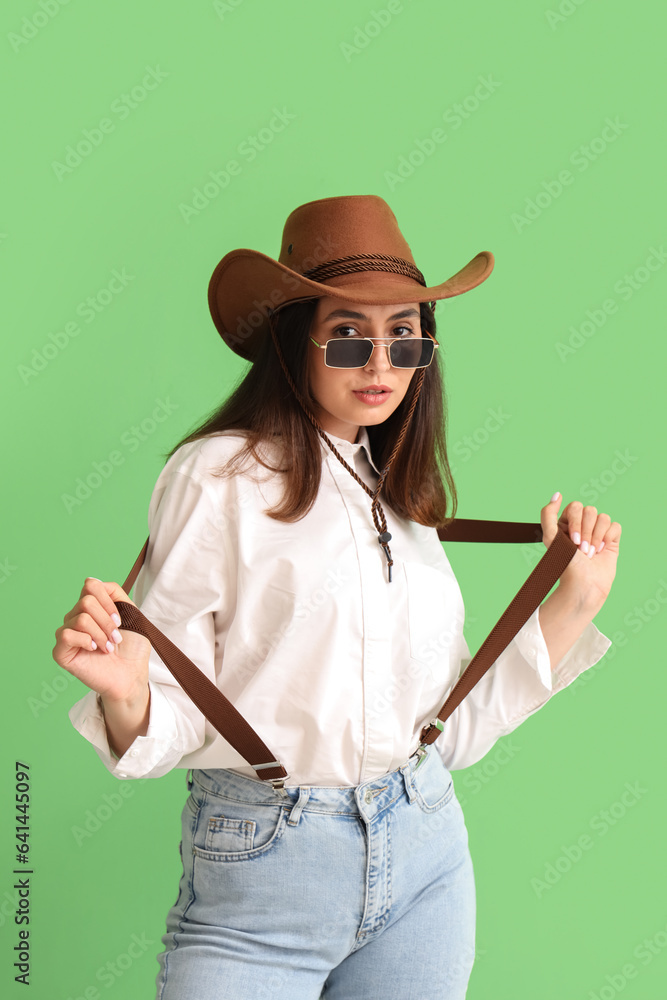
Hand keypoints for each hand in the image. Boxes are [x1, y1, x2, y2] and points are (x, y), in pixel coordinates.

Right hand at [52, 577, 150, 703]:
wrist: (131, 675)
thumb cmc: (132, 648)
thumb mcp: (132, 613)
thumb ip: (115, 593)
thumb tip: (92, 581)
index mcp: (91, 608)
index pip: (90, 585)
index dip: (107, 601)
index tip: (120, 619)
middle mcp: (76, 618)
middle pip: (86, 601)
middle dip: (107, 620)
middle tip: (115, 637)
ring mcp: (67, 634)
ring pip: (80, 618)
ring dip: (101, 634)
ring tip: (108, 647)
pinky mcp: (61, 652)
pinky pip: (66, 635)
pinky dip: (86, 641)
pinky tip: (94, 650)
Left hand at [540, 492, 621, 611]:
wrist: (583, 584)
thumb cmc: (565, 564)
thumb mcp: (550, 537)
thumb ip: (548, 514)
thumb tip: (557, 494)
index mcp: (566, 523)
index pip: (576, 506)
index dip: (575, 522)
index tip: (571, 541)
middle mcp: (582, 525)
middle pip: (590, 510)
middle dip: (586, 531)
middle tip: (581, 550)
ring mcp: (597, 532)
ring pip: (603, 517)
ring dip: (596, 537)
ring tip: (590, 553)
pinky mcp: (611, 540)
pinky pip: (615, 526)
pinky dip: (608, 538)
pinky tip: (601, 551)